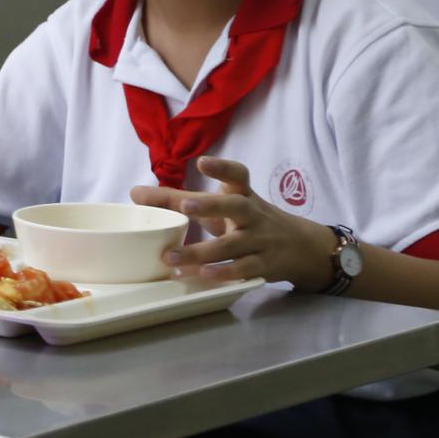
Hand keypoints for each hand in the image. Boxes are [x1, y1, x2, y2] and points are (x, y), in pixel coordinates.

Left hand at [130, 156, 336, 289]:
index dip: (222, 168)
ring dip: (200, 252)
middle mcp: (254, 215)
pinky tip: (201, 275)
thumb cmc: (249, 222)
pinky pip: (243, 269)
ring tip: (170, 258)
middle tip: (185, 206)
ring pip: (232, 245)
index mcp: (244, 195)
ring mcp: (261, 241)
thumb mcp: (221, 207)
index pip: (238, 175)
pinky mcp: (265, 265)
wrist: (303, 247)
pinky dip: (223, 272)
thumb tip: (135, 193)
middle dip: (212, 206)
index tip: (203, 162)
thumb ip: (179, 199)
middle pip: (236, 207)